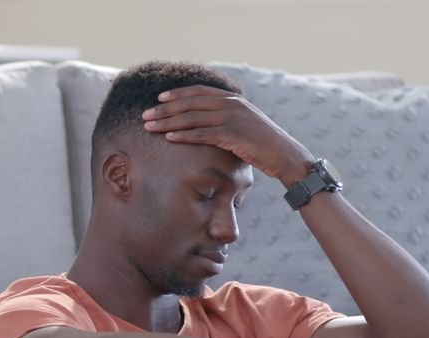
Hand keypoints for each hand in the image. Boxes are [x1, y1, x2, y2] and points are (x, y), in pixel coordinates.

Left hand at [141, 85, 314, 187]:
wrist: (284, 154)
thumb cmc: (261, 144)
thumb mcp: (242, 124)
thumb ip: (224, 119)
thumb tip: (204, 123)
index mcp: (232, 99)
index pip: (198, 92)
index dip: (177, 94)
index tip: (159, 99)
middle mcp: (231, 104)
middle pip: (190, 103)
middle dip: (164, 109)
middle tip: (145, 115)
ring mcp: (232, 118)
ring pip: (192, 118)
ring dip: (167, 122)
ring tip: (149, 127)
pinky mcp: (233, 134)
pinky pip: (202, 134)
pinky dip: (183, 135)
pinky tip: (168, 137)